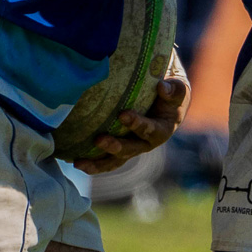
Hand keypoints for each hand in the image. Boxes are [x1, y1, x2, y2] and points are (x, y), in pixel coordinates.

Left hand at [73, 75, 190, 175]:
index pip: (150, 130)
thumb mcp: (177, 88)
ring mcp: (132, 148)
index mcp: (162, 130)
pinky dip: (91, 162)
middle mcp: (147, 143)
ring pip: (114, 160)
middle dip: (115, 146)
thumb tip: (161, 87)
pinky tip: (74, 161)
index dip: (138, 124)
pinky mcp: (120, 149)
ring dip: (97, 163)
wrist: (166, 100)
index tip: (123, 115)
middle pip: (130, 149)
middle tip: (99, 140)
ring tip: (79, 163)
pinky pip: (105, 159)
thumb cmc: (170, 92)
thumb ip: (173, 89)